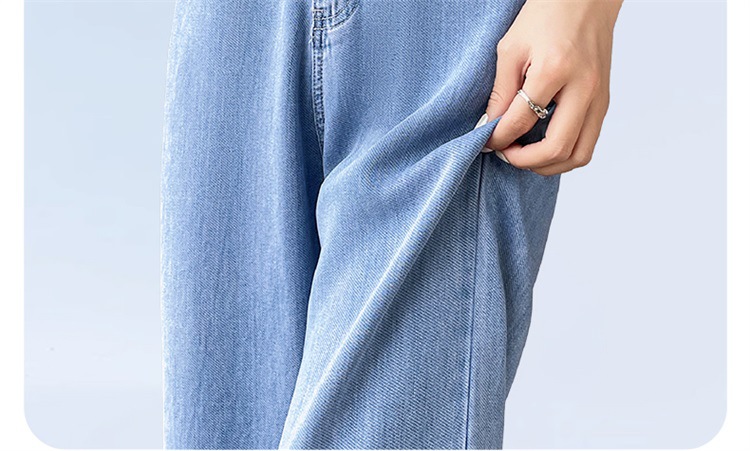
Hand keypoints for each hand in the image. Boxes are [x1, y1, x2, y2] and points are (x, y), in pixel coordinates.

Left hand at [484, 0, 622, 175]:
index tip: (486, 141)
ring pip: (579, 155)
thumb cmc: (547, 15)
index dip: (498, 138)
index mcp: (555, 70)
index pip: (521, 121)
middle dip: (524, 161)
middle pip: (556, 148)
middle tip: (505, 153)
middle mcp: (584, 88)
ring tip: (525, 155)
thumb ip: (501, 91)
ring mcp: (599, 97)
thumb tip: (491, 126)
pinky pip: (588, 143)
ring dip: (548, 165)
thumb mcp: (511, 48)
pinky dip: (565, 153)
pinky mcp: (604, 102)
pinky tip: (544, 144)